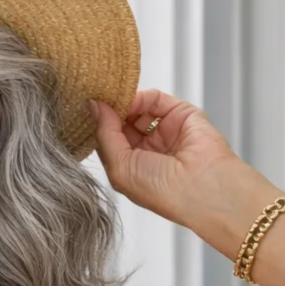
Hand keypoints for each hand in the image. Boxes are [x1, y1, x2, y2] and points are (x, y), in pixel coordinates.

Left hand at [90, 89, 245, 227]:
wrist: (202, 186)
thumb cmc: (160, 189)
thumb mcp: (119, 165)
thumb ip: (105, 134)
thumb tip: (93, 106)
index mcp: (130, 167)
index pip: (108, 140)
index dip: (96, 126)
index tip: (82, 112)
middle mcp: (146, 150)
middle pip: (120, 122)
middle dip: (108, 112)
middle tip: (95, 100)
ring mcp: (163, 131)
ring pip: (136, 109)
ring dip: (122, 103)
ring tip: (111, 99)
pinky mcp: (180, 115)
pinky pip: (155, 99)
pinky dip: (140, 96)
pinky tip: (129, 99)